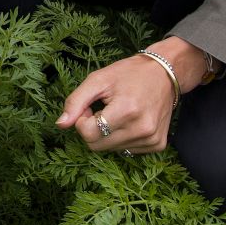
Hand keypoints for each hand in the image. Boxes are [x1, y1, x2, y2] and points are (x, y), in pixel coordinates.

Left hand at [56, 52, 181, 155]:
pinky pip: (127, 151)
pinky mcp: (158, 145)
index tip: (90, 108)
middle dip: (92, 129)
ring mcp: (152, 139)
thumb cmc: (128, 74)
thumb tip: (60, 124)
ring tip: (117, 113)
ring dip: (107, 134)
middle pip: (97, 146)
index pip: (88, 134)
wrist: (164, 73)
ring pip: (111, 150)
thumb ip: (75, 101)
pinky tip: (129, 121)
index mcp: (126, 110)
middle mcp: (142, 129)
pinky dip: (122, 138)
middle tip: (101, 110)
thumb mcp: (97, 79)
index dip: (82, 121)